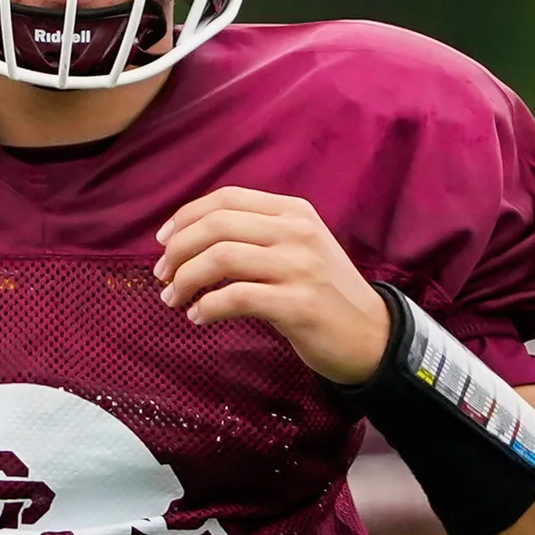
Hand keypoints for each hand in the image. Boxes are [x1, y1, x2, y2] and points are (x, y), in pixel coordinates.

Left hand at [153, 187, 390, 385]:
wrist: (372, 335)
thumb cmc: (321, 291)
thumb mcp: (296, 248)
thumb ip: (254, 234)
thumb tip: (186, 238)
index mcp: (294, 212)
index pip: (226, 199)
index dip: (185, 217)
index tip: (162, 241)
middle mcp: (298, 233)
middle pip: (216, 225)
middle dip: (177, 250)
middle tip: (162, 276)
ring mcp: (301, 267)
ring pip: (221, 258)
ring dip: (185, 279)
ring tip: (173, 298)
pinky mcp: (299, 304)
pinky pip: (236, 297)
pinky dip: (207, 307)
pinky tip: (198, 317)